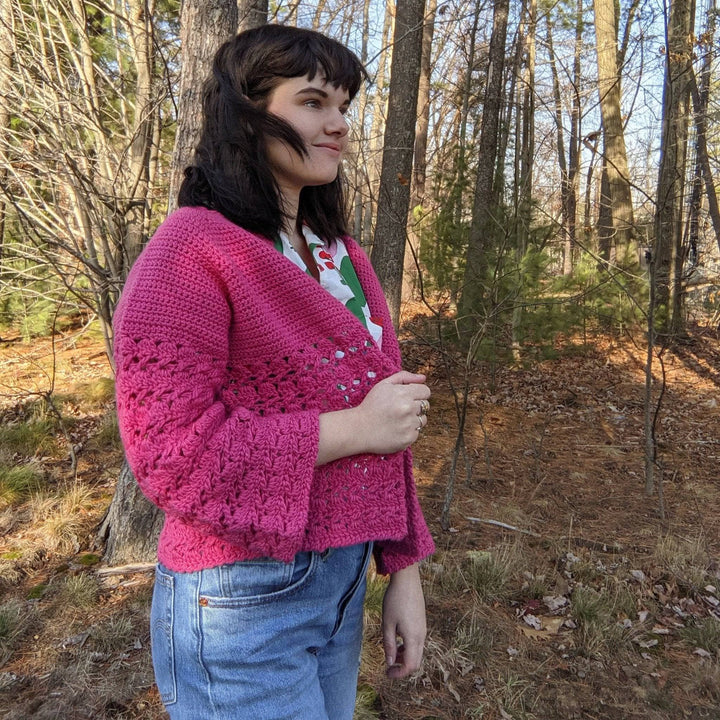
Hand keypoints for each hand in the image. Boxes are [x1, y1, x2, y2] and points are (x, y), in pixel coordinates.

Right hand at [355, 371, 429, 454]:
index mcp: (404, 394)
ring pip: (423, 420)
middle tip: (399, 409)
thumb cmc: (371, 405)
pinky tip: (395, 430)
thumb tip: (423, 378)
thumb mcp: (384, 385)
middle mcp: (408, 409)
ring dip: (413, 419)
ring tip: (397, 420)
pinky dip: (408, 432)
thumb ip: (404, 377)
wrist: (359, 428)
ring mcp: (409, 425)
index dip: (417, 394)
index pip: (426, 391)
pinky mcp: (408, 439)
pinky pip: (416, 433)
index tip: (408, 398)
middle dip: (415, 406)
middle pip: (425, 405)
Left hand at [382, 563, 426, 678]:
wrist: (407, 579)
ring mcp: (423, 628)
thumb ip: (389, 644)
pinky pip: (418, 642)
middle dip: (403, 668)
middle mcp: (422, 635)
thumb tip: (390, 662)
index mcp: (413, 637)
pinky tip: (397, 639)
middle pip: (416, 661)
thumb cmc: (395, 600)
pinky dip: (408, 647)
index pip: (410, 665)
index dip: (399, 674)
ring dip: (405, 657)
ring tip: (391, 652)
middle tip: (388, 667)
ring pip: (417, 651)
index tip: (387, 673)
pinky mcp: (422, 622)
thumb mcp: (387, 623)